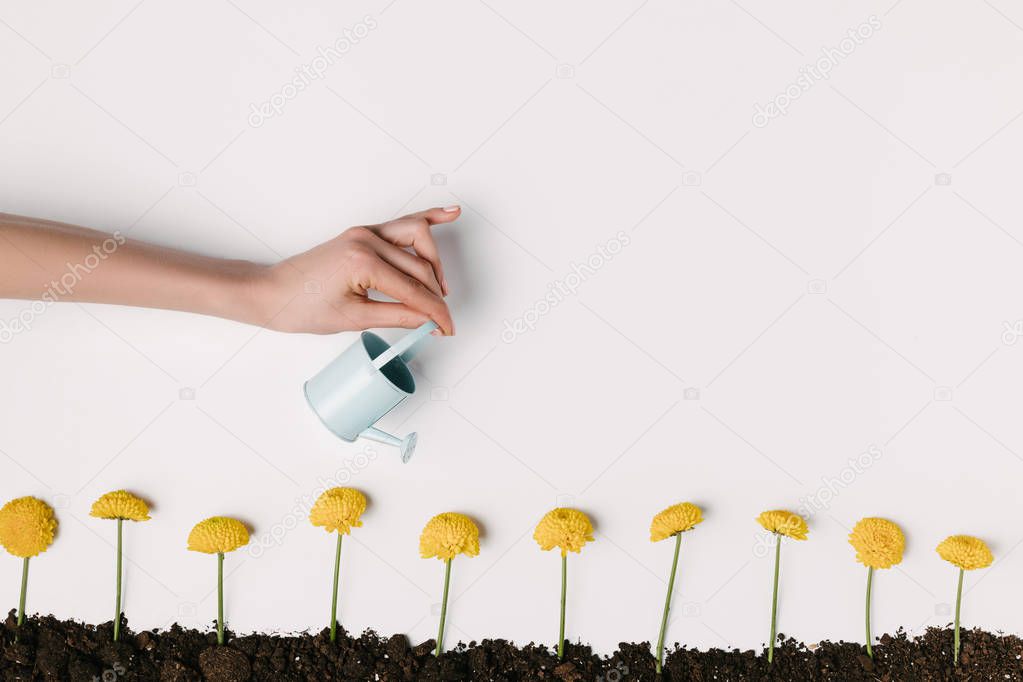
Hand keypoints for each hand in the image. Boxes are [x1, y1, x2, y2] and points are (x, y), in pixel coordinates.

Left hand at [255, 206, 458, 334]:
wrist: (273, 293)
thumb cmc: (302, 306)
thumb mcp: (354, 319)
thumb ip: (398, 317)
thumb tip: (428, 321)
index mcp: (363, 262)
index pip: (414, 290)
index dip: (435, 313)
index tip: (447, 328)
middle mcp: (366, 240)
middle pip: (420, 267)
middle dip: (436, 297)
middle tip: (442, 321)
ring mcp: (365, 233)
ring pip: (418, 237)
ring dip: (435, 263)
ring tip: (442, 288)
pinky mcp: (364, 233)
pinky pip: (402, 224)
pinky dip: (427, 221)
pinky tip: (448, 215)